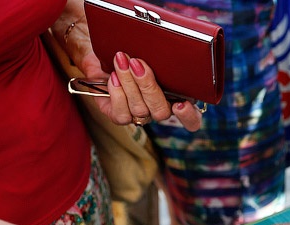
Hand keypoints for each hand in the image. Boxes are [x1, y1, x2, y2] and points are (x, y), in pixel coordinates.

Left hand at [81, 51, 202, 131]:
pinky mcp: (119, 116)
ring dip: (129, 83)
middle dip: (149, 87)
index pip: (192, 118)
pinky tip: (113, 77)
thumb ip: (161, 50)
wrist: (97, 50)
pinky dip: (117, 93)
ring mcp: (139, 114)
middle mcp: (158, 107)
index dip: (189, 115)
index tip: (182, 104)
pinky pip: (122, 115)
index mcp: (175, 93)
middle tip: (137, 63)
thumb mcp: (145, 44)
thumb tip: (170, 40)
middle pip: (162, 112)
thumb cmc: (125, 45)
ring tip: (121, 60)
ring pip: (140, 110)